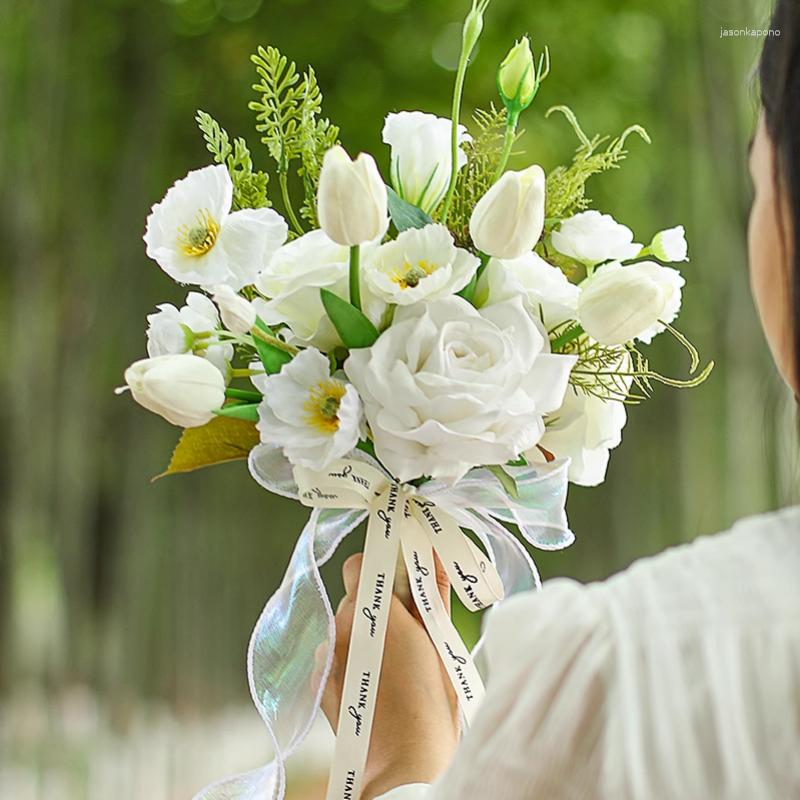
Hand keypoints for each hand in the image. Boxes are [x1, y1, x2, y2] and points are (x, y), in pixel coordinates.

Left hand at [319, 553, 459, 799]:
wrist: (402, 768)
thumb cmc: (431, 704)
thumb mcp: (441, 640)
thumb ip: (432, 590)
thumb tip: (430, 553)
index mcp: (374, 612)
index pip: (361, 564)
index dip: (380, 567)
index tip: (398, 579)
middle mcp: (342, 628)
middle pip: (355, 596)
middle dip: (378, 605)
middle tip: (407, 630)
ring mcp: (327, 655)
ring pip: (346, 625)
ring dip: (366, 633)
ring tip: (392, 665)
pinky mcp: (320, 679)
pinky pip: (336, 652)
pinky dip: (353, 658)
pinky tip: (374, 682)